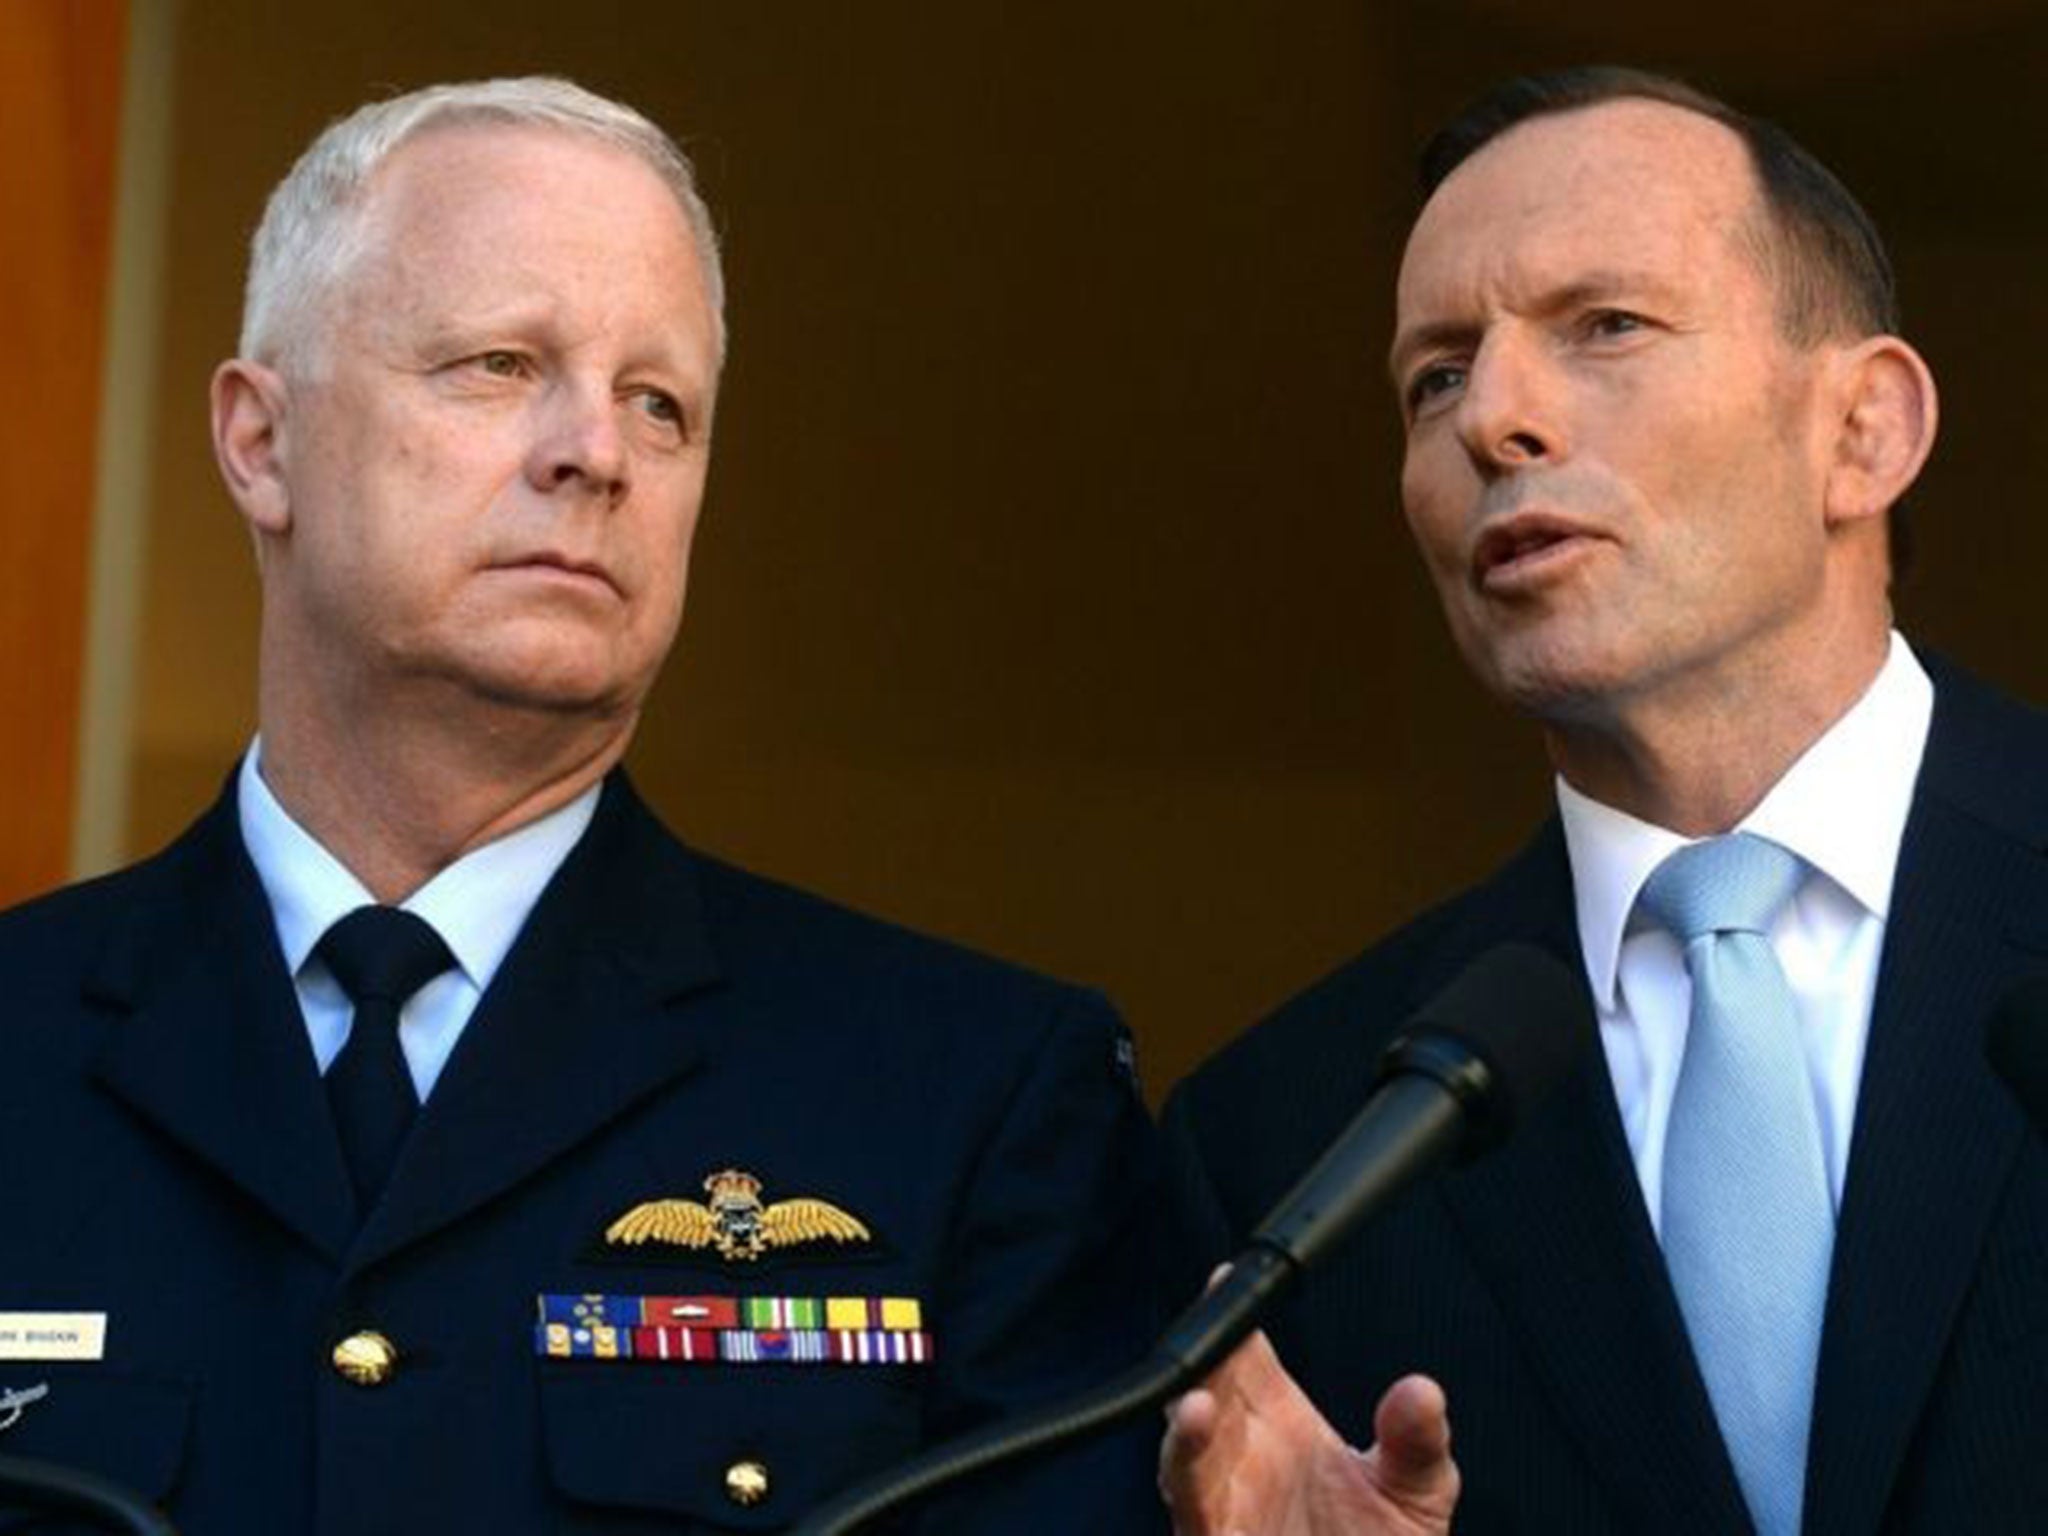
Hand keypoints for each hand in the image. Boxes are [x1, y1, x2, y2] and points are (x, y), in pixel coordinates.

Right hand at [1159, 1326, 1457, 1535]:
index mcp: (1278, 1421)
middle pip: (1207, 1394)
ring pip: (1185, 1458)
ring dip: (1186, 1432)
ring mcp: (1223, 1505)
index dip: (1232, 1319)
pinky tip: (1197, 1458)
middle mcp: (1241, 1456)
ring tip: (1197, 1406)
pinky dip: (1190, 1486)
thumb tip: (1422, 1389)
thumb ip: (1416, 1443)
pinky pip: (1193, 1514)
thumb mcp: (1417, 1495)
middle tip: (1213, 1340)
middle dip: (1203, 1364)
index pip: (1245, 1355)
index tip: (1225, 1279)